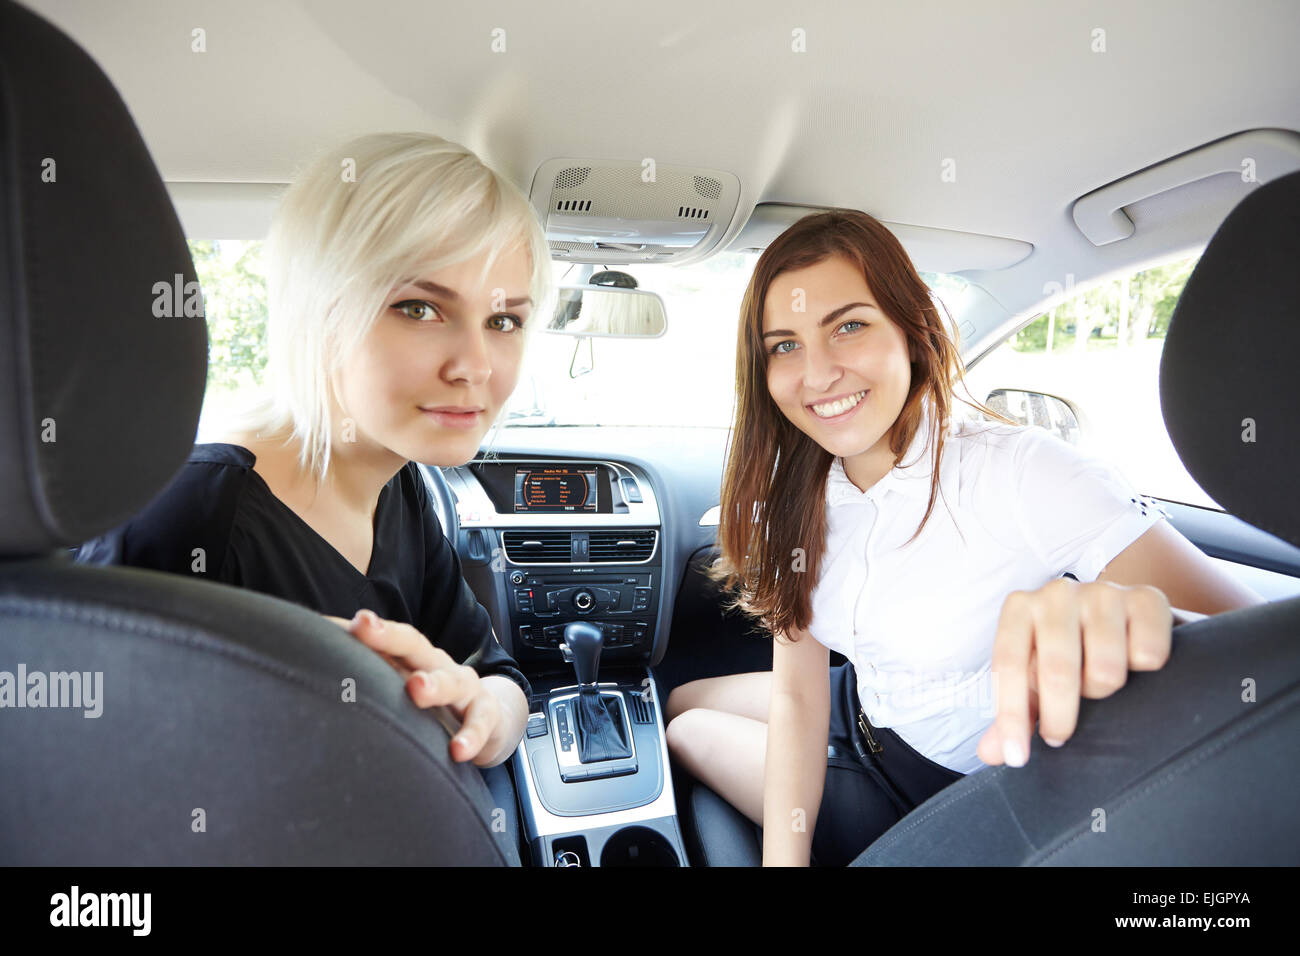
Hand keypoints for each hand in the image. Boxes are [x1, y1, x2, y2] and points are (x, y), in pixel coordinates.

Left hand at [324, 609, 502, 764]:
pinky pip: (480, 722)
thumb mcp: (402, 686)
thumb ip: (366, 680)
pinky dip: (471, 736)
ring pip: (450, 680)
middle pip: (413, 645)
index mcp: (410, 658)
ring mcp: (464, 687)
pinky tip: (458, 750)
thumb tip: (306, 671)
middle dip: (388, 636)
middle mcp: (435, 664)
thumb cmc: (432, 702)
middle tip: (363, 627)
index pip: (383, 637)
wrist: (488, 718)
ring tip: (417, 689)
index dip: (360, 629)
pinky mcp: (486, 714)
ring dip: (433, 685)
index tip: (331, 622)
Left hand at [976, 579, 1171, 767]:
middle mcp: (1057, 593)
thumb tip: (990, 753)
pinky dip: (1143, 670)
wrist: (1127, 617)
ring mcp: (1104, 592)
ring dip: (1106, 690)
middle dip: (1060, 716)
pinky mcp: (1148, 598)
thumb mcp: (1037, 677)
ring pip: (1106, 671)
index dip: (1011, 715)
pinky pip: (1148, 656)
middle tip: (1062, 737)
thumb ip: (1017, 712)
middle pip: (1057, 671)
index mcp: (1020, 608)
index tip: (1018, 757)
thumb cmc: (1071, 652)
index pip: (1008, 664)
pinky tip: (1135, 661)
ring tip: (1102, 681)